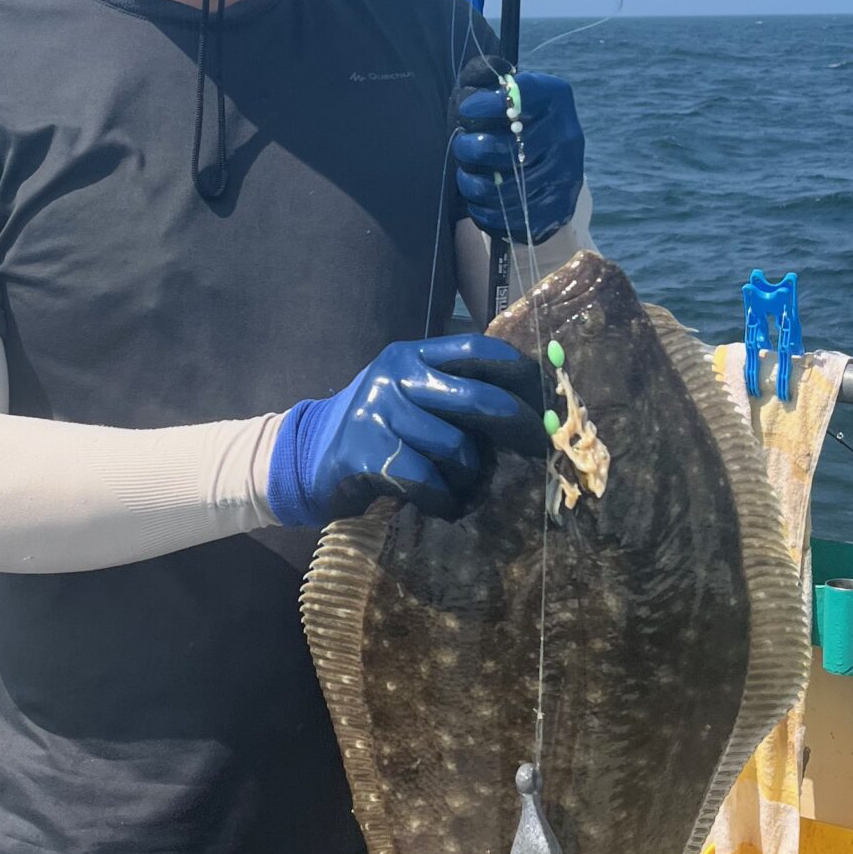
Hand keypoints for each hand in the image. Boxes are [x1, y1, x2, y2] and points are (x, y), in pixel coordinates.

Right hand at [267, 334, 546, 525]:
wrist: (305, 458)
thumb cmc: (376, 429)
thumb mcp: (408, 395)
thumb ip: (452, 390)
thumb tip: (528, 406)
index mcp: (410, 356)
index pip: (475, 349)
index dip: (517, 369)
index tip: (547, 392)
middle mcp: (395, 377)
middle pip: (478, 398)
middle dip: (518, 426)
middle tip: (540, 447)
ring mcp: (378, 414)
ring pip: (457, 447)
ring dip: (470, 476)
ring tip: (464, 486)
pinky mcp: (366, 454)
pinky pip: (429, 480)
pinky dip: (443, 499)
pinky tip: (441, 504)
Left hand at [453, 71, 584, 242]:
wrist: (548, 158)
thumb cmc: (512, 119)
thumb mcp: (500, 91)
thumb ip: (482, 79)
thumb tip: (473, 85)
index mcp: (555, 96)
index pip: (522, 96)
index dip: (487, 105)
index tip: (466, 112)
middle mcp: (568, 134)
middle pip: (511, 148)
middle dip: (473, 150)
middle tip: (462, 148)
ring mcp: (567, 173)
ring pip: (508, 188)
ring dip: (475, 185)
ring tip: (466, 177)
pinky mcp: (561, 206)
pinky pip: (514, 218)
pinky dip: (487, 212)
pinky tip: (478, 201)